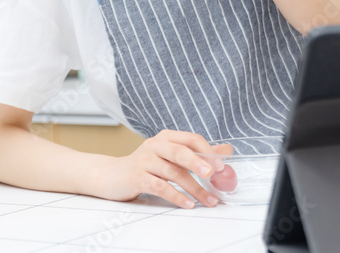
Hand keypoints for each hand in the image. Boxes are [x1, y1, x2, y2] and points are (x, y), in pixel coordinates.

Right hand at [95, 130, 231, 207]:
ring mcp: (145, 161)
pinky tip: (187, 203)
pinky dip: (176, 196)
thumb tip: (226, 151)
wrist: (113, 176)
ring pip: (173, 173)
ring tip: (207, 199)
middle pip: (180, 152)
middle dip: (199, 163)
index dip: (208, 151)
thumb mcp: (171, 155)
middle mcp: (155, 145)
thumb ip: (197, 153)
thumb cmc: (147, 165)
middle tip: (214, 174)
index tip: (221, 165)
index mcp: (167, 137)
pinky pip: (160, 187)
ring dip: (193, 188)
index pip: (191, 139)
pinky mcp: (137, 178)